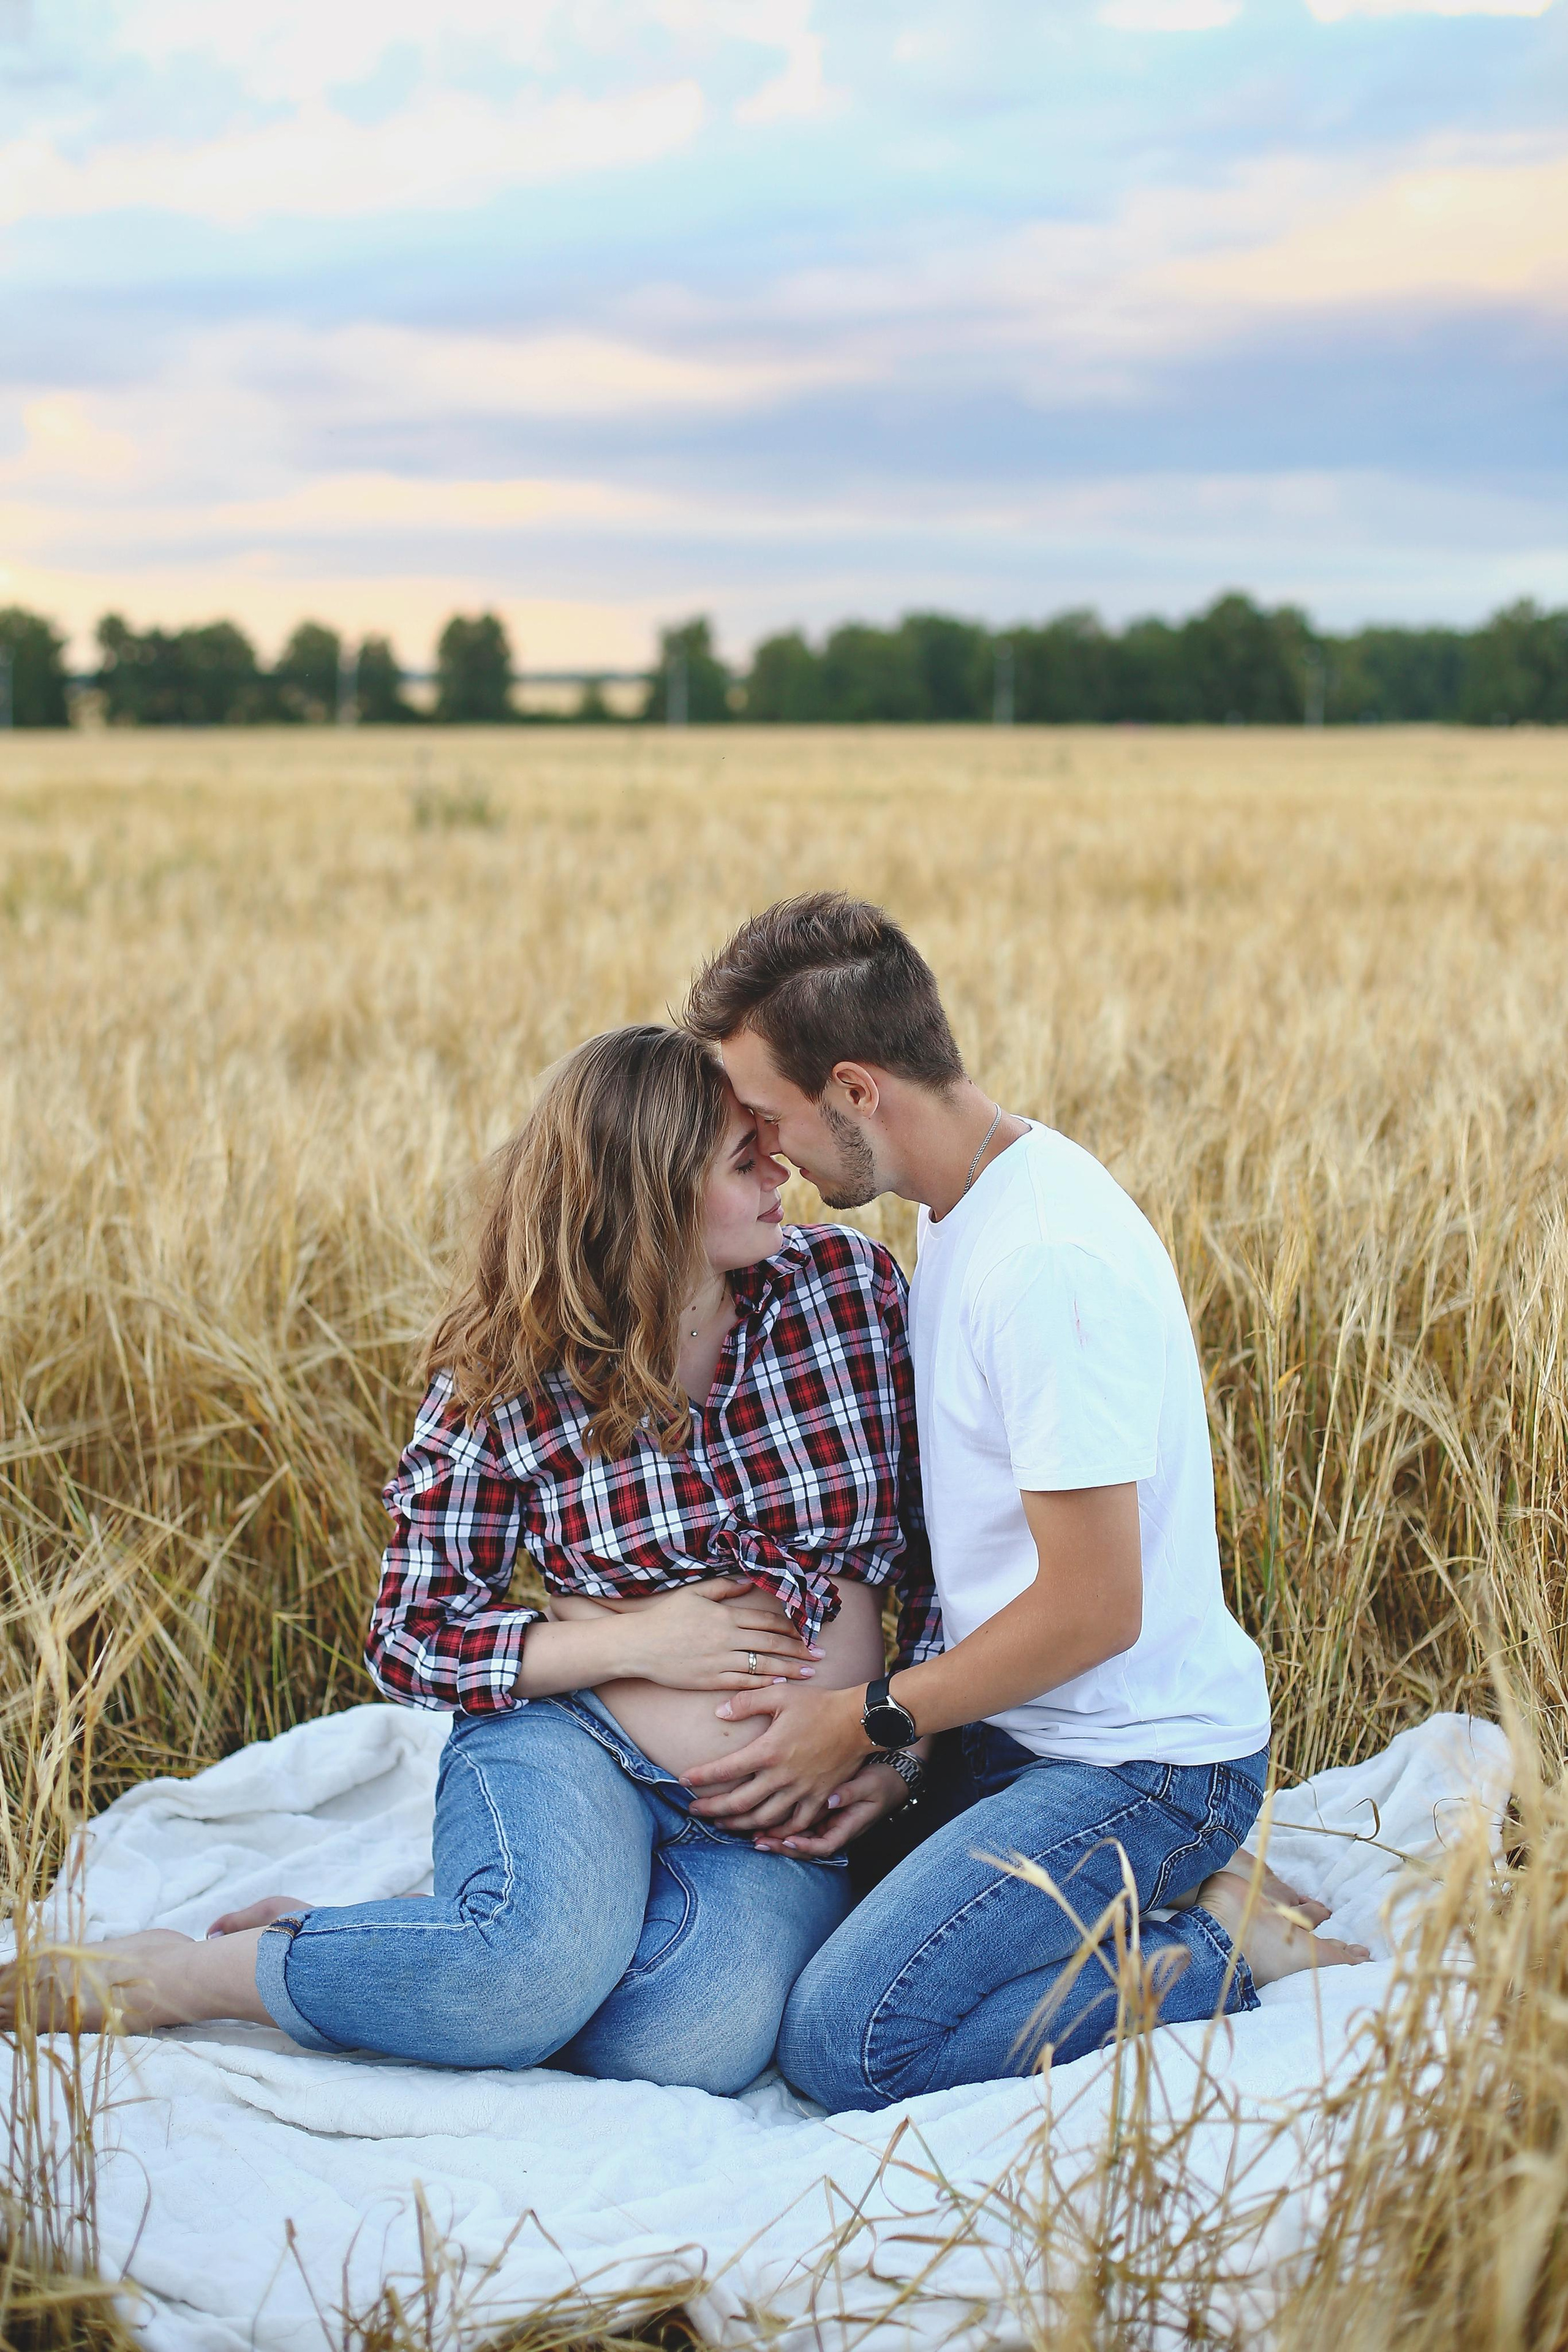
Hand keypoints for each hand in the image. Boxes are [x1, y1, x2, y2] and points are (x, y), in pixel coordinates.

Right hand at [610, 1578, 820, 1690]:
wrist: (638, 1645)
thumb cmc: (665, 1617)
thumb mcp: (694, 1594)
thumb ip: (723, 1589)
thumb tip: (747, 1583)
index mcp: (725, 1616)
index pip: (766, 1622)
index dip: (790, 1627)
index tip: (808, 1632)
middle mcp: (726, 1639)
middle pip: (771, 1644)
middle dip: (798, 1650)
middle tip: (820, 1655)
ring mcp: (718, 1661)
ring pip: (762, 1665)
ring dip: (788, 1669)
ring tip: (807, 1673)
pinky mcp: (709, 1680)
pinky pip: (743, 1682)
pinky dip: (763, 1682)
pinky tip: (778, 1683)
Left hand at [682, 1683, 872, 1834]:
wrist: (858, 1720)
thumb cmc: (818, 1704)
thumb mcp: (780, 1694)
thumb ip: (747, 1702)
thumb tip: (719, 1713)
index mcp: (768, 1750)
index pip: (725, 1770)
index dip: (701, 1778)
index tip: (682, 1781)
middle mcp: (781, 1776)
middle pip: (739, 1803)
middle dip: (712, 1809)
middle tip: (693, 1811)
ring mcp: (801, 1791)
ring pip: (763, 1818)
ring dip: (738, 1825)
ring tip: (721, 1824)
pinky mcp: (818, 1798)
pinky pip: (795, 1824)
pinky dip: (777, 1832)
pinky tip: (764, 1832)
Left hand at [753, 1759, 913, 1858]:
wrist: (891, 1777)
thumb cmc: (882, 1781)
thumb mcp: (870, 1785)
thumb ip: (851, 1792)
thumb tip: (831, 1799)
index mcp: (848, 1827)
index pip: (824, 1846)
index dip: (805, 1846)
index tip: (788, 1840)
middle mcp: (835, 1829)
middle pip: (806, 1846)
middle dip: (782, 1846)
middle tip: (758, 1842)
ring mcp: (827, 1822)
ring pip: (799, 1836)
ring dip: (777, 1837)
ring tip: (752, 1834)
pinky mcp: (821, 1812)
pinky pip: (800, 1822)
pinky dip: (782, 1824)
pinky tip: (762, 1820)